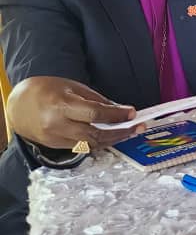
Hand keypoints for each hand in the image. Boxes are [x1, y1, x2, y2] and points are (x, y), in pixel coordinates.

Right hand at [7, 76, 141, 151]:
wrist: (18, 104)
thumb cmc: (47, 89)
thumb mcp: (74, 87)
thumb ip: (97, 100)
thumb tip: (120, 109)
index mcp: (61, 105)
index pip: (94, 113)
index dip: (116, 115)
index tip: (132, 113)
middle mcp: (57, 125)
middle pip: (94, 134)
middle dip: (120, 133)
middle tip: (138, 127)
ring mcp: (55, 138)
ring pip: (90, 144)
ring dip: (112, 140)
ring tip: (129, 133)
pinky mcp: (55, 146)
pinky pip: (81, 147)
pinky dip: (98, 142)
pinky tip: (111, 137)